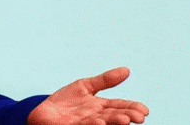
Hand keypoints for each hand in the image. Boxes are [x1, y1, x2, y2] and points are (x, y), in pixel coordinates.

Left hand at [27, 67, 148, 124]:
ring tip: (125, 120)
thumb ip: (105, 80)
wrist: (43, 112)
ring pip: (101, 122)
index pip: (120, 106)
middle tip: (139, 117)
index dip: (133, 108)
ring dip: (113, 122)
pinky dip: (91, 124)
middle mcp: (96, 117)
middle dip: (127, 116)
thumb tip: (127, 70)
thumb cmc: (66, 102)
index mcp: (101, 107)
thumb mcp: (86, 86)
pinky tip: (99, 122)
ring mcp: (84, 123)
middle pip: (114, 117)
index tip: (145, 110)